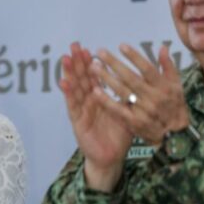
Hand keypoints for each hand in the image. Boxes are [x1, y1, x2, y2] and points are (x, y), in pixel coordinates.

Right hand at [60, 42, 132, 190]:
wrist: (110, 158)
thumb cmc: (118, 135)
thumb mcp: (127, 112)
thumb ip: (129, 96)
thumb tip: (139, 79)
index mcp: (99, 99)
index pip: (94, 77)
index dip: (91, 63)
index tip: (89, 48)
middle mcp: (88, 103)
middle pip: (82, 79)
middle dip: (77, 62)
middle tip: (74, 46)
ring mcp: (81, 111)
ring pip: (75, 88)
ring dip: (69, 73)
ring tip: (65, 58)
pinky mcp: (77, 122)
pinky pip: (72, 106)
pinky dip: (68, 94)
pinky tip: (64, 82)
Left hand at [91, 43, 189, 143]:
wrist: (175, 135)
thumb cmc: (174, 106)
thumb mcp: (176, 86)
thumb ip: (168, 67)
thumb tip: (162, 47)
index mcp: (164, 87)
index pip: (148, 69)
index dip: (135, 57)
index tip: (121, 46)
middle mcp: (154, 98)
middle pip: (131, 78)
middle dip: (115, 64)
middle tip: (100, 52)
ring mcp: (144, 110)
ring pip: (123, 92)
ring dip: (107, 78)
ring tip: (93, 67)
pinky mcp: (134, 122)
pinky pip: (118, 109)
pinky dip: (106, 100)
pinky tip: (95, 90)